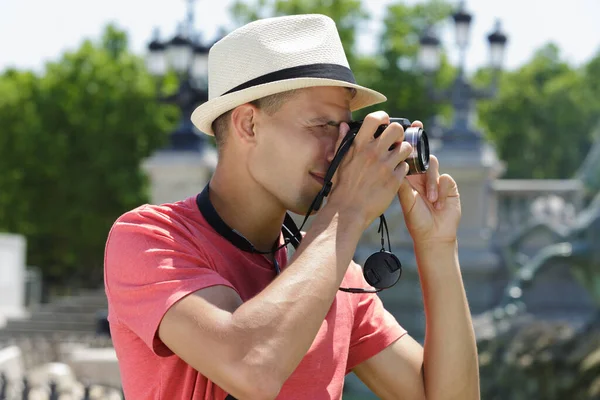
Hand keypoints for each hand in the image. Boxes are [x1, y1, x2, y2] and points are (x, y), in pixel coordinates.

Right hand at [327, 111, 413, 229]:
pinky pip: (406, 167)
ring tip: (397, 159)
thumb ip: (342, 141)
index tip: (385, 123)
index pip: (375, 119)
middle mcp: (373, 153)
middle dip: (399, 134)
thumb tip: (343, 125)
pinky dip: (402, 170)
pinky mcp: (394, 180)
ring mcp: (385, 166)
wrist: (347, 212)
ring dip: (404, 151)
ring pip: (406, 148)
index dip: (383, 117)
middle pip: (397, 129)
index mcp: (358, 146)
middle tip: (395, 142)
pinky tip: (394, 174)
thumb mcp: (338, 162)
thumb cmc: (340, 188)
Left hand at [397, 120, 460, 243]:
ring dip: (432, 183)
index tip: (402, 126)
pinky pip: (446, 179)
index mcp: (407, 177)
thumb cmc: (416, 221)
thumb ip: (402, 184)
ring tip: (431, 199)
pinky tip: (439, 204)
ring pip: (434, 165)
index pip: (405, 156)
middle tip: (418, 126)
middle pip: (423, 153)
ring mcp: (436, 179)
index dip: (405, 142)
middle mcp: (421, 176)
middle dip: (421, 141)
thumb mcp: (407, 201)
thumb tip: (395, 165)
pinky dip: (442, 191)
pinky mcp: (449, 186)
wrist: (434, 236)